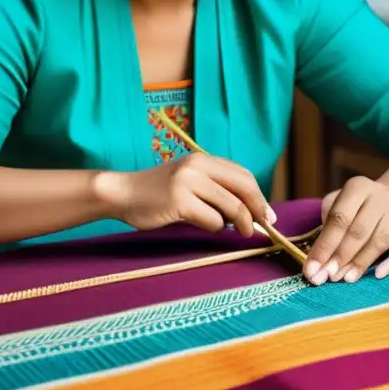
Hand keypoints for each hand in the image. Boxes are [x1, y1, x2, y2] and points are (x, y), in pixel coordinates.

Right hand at [97, 153, 273, 236]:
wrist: (123, 193)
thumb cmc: (158, 192)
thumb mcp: (189, 180)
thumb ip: (214, 187)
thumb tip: (248, 209)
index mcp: (203, 159)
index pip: (243, 175)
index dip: (258, 195)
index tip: (266, 213)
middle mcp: (198, 166)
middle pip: (243, 188)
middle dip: (257, 209)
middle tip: (262, 225)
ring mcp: (188, 183)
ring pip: (231, 207)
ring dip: (237, 223)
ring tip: (233, 230)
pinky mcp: (179, 201)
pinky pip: (212, 220)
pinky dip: (215, 227)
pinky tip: (206, 226)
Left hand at [304, 176, 388, 285]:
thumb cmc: (359, 206)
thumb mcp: (340, 204)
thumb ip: (327, 228)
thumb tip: (317, 262)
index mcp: (357, 187)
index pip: (339, 218)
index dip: (325, 246)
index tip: (312, 270)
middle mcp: (380, 195)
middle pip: (359, 230)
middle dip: (341, 256)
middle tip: (328, 277)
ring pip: (380, 240)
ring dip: (362, 262)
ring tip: (347, 279)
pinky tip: (378, 274)